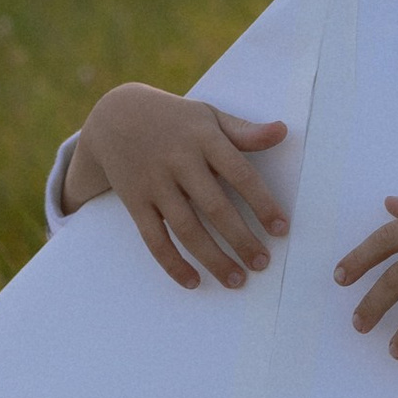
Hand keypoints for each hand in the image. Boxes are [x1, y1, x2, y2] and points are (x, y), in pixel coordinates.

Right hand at [61, 84, 288, 288]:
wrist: (115, 117)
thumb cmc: (174, 119)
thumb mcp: (208, 115)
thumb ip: (244, 131)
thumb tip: (283, 131)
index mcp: (203, 138)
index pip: (239, 174)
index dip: (262, 203)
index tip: (281, 229)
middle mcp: (178, 161)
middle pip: (215, 207)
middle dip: (241, 239)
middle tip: (262, 263)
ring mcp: (154, 183)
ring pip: (186, 229)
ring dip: (213, 258)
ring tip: (237, 280)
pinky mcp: (135, 202)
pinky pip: (153, 239)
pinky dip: (172, 263)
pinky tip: (193, 282)